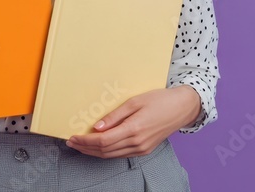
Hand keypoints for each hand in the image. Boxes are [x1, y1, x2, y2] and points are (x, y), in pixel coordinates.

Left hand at [65, 85, 200, 158]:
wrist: (182, 108)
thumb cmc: (160, 100)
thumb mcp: (134, 101)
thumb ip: (115, 116)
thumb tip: (97, 127)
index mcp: (134, 129)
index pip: (102, 140)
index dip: (85, 141)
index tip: (73, 137)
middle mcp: (137, 143)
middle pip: (104, 150)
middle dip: (85, 148)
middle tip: (71, 142)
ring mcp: (142, 148)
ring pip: (112, 155)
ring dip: (94, 152)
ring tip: (81, 146)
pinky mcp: (144, 150)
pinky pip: (121, 154)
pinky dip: (106, 152)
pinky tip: (98, 147)